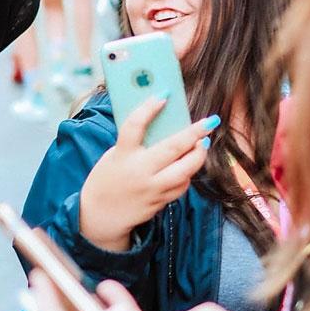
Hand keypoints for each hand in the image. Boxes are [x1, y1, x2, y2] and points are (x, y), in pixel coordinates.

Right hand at [80, 97, 218, 248]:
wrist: (99, 215)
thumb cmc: (106, 179)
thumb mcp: (113, 156)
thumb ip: (133, 144)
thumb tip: (161, 126)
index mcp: (121, 155)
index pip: (135, 126)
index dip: (149, 108)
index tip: (164, 94)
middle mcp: (138, 171)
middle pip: (172, 148)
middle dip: (194, 133)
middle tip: (210, 121)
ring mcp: (151, 188)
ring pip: (185, 170)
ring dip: (198, 154)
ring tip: (203, 143)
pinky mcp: (159, 202)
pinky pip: (181, 186)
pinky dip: (187, 173)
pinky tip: (188, 165)